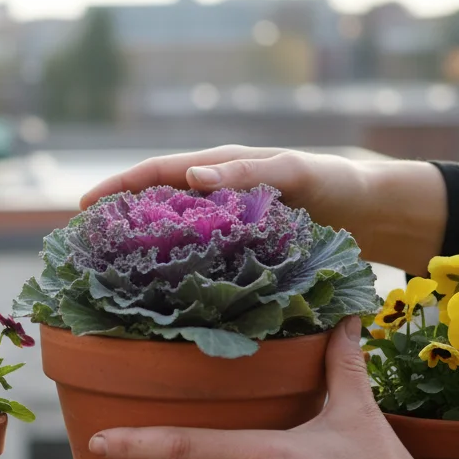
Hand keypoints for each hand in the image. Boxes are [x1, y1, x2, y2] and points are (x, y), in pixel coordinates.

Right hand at [78, 145, 447, 276]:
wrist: (375, 212)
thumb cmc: (337, 184)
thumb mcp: (294, 173)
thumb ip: (247, 173)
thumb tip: (193, 177)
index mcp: (222, 168)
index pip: (157, 172)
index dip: (118, 186)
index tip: (84, 205)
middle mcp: (217, 194)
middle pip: (156, 203)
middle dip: (119, 217)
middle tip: (87, 243)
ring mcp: (227, 224)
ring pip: (173, 233)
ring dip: (143, 247)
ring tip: (113, 271)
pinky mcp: (241, 250)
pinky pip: (198, 256)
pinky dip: (175, 268)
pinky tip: (163, 290)